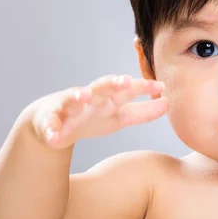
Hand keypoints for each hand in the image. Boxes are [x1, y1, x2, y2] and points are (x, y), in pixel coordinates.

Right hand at [30, 75, 168, 148]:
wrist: (50, 123)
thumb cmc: (90, 117)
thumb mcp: (118, 117)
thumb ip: (143, 112)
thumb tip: (168, 103)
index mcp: (108, 99)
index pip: (128, 90)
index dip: (143, 88)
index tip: (161, 86)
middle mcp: (90, 99)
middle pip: (102, 87)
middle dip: (113, 83)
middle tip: (124, 81)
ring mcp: (68, 108)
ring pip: (72, 98)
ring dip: (78, 96)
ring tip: (83, 96)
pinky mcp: (49, 121)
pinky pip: (49, 125)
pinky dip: (51, 130)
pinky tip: (54, 137)